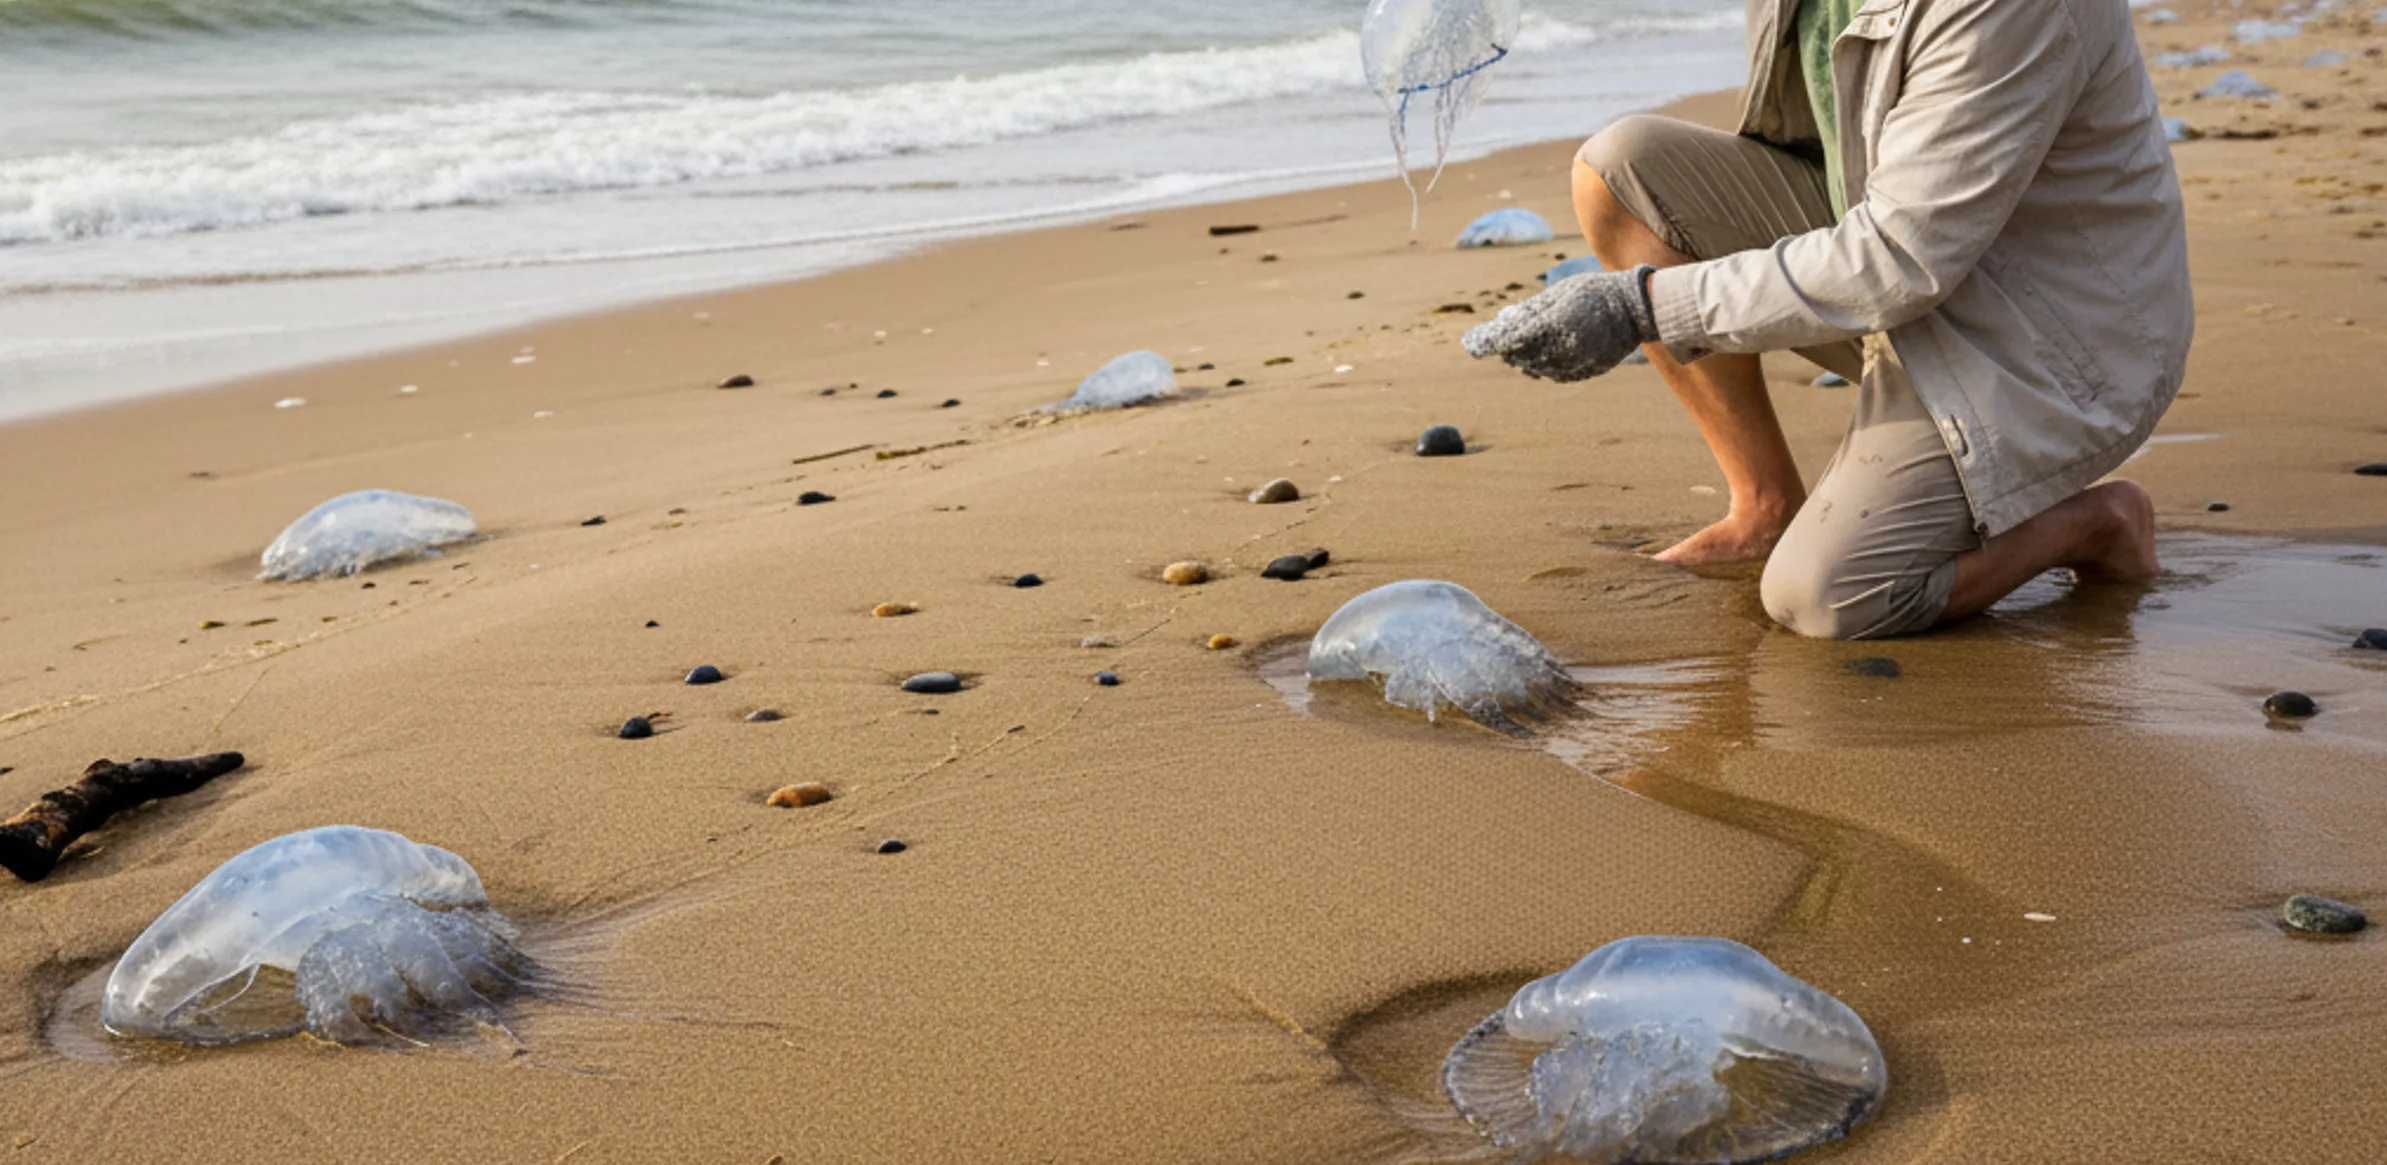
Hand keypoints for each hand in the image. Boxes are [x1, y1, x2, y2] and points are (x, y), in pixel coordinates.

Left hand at [1461, 265, 1659, 381]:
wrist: (1638, 308)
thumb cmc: (1594, 292)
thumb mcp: (1559, 293)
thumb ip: (1529, 310)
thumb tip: (1501, 323)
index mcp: (1553, 324)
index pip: (1510, 339)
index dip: (1488, 342)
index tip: (1470, 344)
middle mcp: (1563, 347)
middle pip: (1520, 356)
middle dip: (1507, 349)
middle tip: (1497, 340)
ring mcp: (1576, 363)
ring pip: (1536, 368)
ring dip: (1525, 359)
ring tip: (1523, 347)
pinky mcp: (1585, 372)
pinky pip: (1555, 374)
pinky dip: (1546, 366)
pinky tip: (1547, 355)